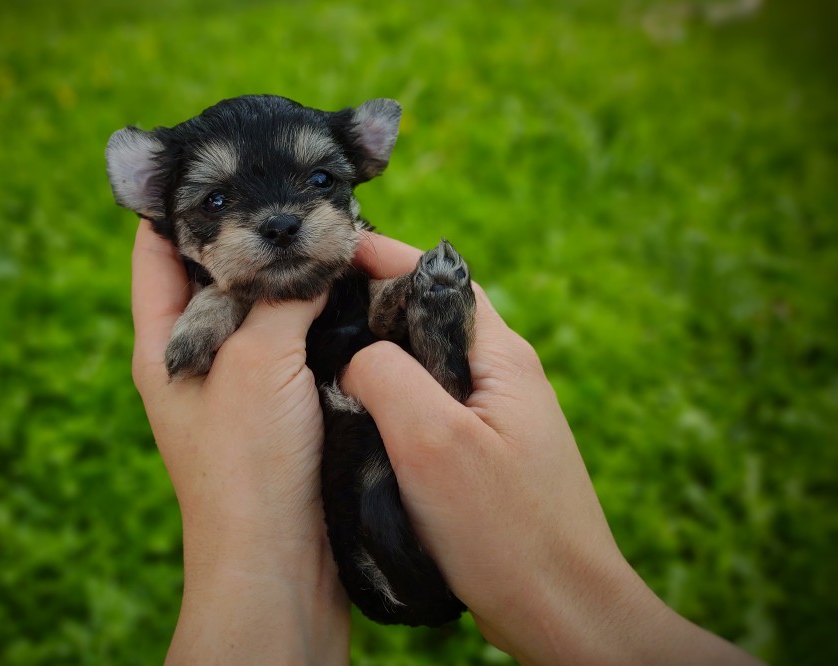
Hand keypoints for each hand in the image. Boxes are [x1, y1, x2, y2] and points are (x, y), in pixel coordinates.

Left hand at [131, 220, 347, 664]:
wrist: (277, 561)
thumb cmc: (249, 462)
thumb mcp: (258, 359)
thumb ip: (279, 296)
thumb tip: (312, 245)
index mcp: (163, 343)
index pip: (156, 251)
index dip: (182, 205)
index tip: (227, 166)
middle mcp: (195, 358)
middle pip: (215, 275)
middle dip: (253, 237)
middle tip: (298, 193)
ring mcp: (237, 385)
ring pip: (260, 311)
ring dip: (292, 278)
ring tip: (332, 232)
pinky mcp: (277, 410)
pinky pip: (294, 345)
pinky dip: (316, 317)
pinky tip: (351, 294)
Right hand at [344, 232, 760, 664]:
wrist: (564, 611)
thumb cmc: (507, 531)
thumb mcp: (433, 442)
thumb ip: (387, 376)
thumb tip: (353, 352)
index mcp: (500, 356)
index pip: (437, 277)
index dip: (380, 256)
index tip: (324, 250)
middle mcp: (504, 375)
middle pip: (431, 315)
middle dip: (372, 302)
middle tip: (309, 303)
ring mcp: (498, 415)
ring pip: (428, 362)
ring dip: (380, 352)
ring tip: (322, 354)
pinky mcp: (487, 453)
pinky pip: (432, 404)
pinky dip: (393, 397)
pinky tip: (359, 415)